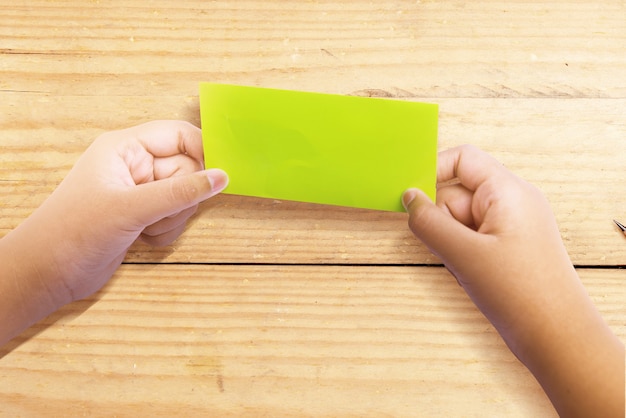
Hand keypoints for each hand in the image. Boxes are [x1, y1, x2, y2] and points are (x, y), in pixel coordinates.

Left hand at [1, 121, 227, 341]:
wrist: (46, 274)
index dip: (202, 151)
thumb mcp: (131, 208)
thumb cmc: (73, 232)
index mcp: (125, 148)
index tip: (220, 175)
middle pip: (187, 169)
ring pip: (183, 196)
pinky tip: (144, 239)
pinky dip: (166, 231)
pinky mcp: (142, 215)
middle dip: (181, 197)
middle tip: (160, 212)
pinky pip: (174, 217)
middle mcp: (134, 166)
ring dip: (173, 218)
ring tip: (145, 228)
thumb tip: (221, 177)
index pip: (178, 135)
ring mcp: (139, 191)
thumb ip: (180, 192)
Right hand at [402, 145, 622, 416]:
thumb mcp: (464, 254)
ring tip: (468, 267)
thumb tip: (409, 198)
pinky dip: (462, 253)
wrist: (556, 337)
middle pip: (457, 191)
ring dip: (452, 241)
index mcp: (508, 191)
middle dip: (443, 219)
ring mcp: (510, 224)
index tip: (409, 196)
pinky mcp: (507, 246)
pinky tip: (473, 274)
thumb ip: (429, 222)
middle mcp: (512, 201)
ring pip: (461, 218)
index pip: (463, 159)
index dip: (433, 170)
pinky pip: (471, 237)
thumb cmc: (522, 294)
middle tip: (449, 248)